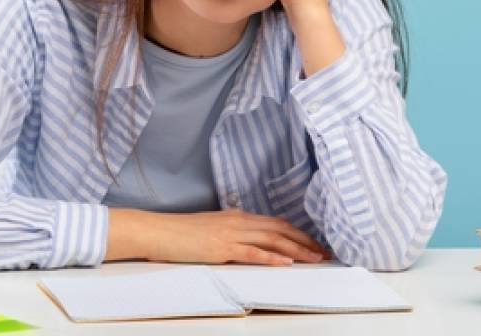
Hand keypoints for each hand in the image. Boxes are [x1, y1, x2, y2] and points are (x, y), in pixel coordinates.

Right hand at [110, 208, 328, 265]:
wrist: (157, 231)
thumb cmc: (180, 233)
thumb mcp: (211, 228)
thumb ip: (230, 231)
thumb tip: (246, 239)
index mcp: (237, 216)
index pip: (275, 222)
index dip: (297, 232)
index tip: (314, 243)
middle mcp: (238, 222)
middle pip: (280, 229)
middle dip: (305, 241)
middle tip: (324, 252)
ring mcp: (230, 234)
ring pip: (271, 240)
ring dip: (296, 250)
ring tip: (314, 258)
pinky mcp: (221, 248)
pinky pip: (252, 252)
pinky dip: (271, 257)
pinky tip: (286, 263)